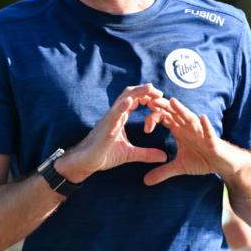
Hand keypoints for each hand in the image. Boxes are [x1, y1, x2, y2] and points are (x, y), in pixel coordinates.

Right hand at [55, 84, 169, 181]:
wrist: (86, 162)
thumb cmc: (104, 155)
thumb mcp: (130, 154)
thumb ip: (146, 154)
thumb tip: (164, 157)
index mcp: (121, 117)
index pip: (135, 100)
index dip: (148, 97)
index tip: (161, 100)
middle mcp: (116, 114)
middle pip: (131, 94)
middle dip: (146, 91)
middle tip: (161, 93)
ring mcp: (110, 118)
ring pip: (124, 99)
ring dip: (138, 92)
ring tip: (151, 88)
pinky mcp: (106, 126)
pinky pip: (114, 113)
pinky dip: (122, 106)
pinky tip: (130, 101)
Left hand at [143, 97, 234, 185]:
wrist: (223, 164)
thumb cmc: (202, 160)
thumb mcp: (179, 167)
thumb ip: (162, 172)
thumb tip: (145, 181)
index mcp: (179, 130)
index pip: (164, 118)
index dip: (153, 118)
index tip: (144, 126)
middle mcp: (189, 127)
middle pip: (174, 113)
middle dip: (163, 107)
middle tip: (149, 101)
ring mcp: (201, 131)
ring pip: (190, 118)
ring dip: (181, 110)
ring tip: (172, 102)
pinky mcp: (212, 140)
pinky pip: (209, 131)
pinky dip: (206, 125)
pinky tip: (203, 117)